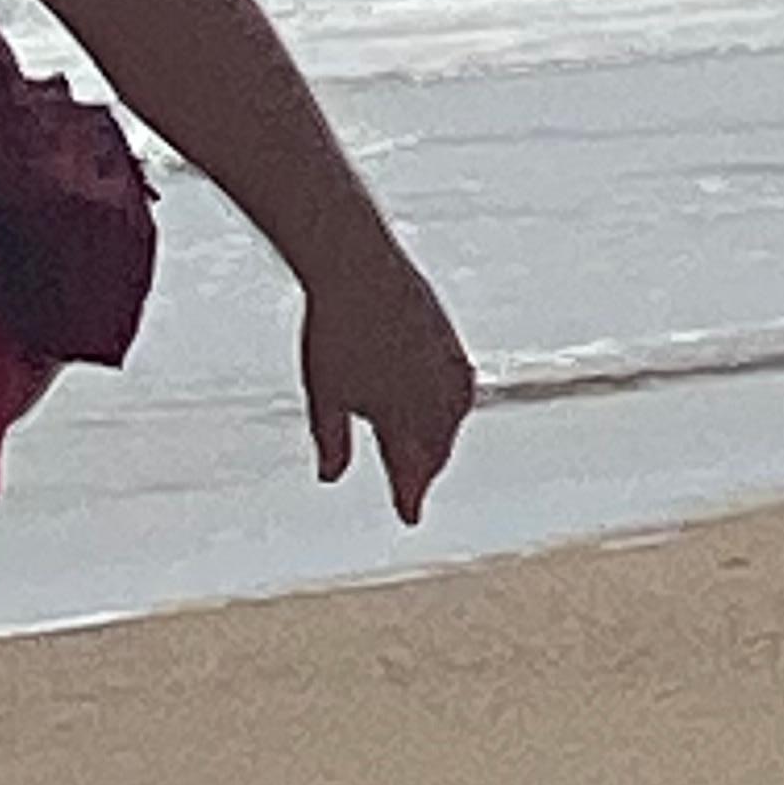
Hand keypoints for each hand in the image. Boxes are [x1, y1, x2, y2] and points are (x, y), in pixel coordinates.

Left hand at [300, 247, 475, 524]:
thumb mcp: (324, 395)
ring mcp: (447, 367)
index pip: (412, 473)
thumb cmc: (334, 333)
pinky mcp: (449, 338)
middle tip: (413, 492)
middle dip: (424, 472)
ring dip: (441, 442)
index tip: (408, 518)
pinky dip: (453, 406)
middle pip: (435, 450)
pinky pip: (459, 387)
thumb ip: (332, 441)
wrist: (356, 266)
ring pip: (451, 420)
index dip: (409, 498)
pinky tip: (449, 405)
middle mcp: (435, 398)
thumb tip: (329, 478)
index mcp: (405, 420)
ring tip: (430, 454)